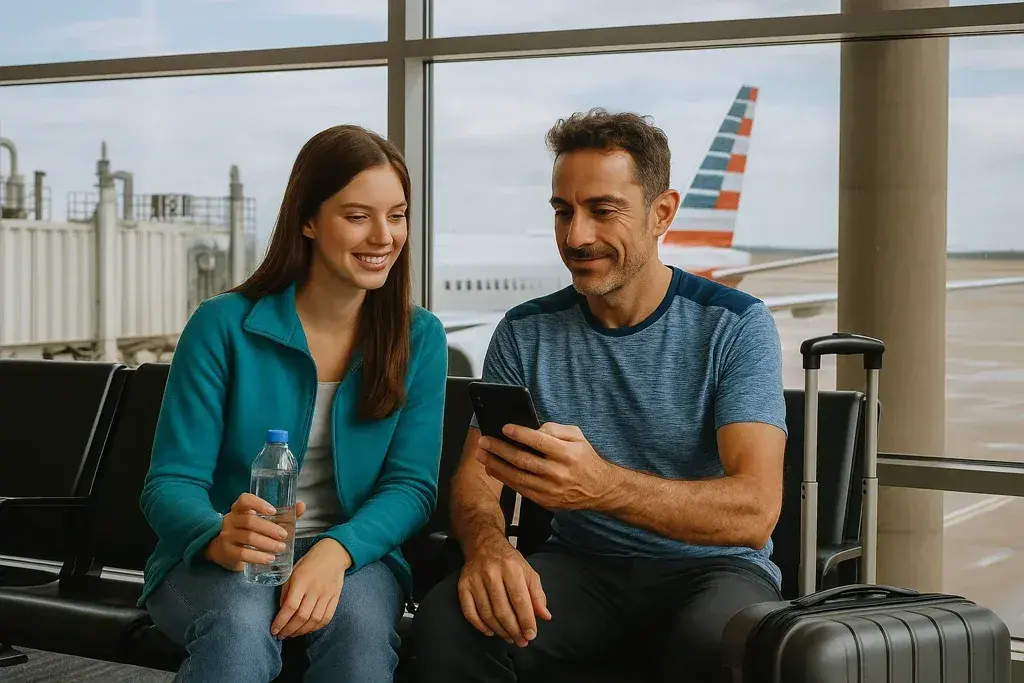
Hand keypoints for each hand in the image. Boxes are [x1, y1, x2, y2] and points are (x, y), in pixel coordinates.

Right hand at [204, 494, 306, 571]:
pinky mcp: (227, 551)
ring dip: (267, 543)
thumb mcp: (263, 521)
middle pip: (249, 520)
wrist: (226, 551)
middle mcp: (231, 519)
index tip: (273, 511)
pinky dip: (258, 557)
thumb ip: (283, 514)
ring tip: (280, 548)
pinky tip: (269, 559)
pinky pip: (242, 553)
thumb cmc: (250, 531)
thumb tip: (301, 506)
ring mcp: (227, 535)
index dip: (258, 503)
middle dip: (269, 528)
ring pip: (248, 537)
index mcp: (240, 508)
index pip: (244, 500)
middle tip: (284, 535)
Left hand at [271, 538, 352, 638]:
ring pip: (314, 620)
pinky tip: (307, 630)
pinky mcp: (335, 597)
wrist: (334, 553)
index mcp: (301, 580)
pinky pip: (326, 617)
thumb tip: (281, 611)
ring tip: (292, 634)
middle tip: (281, 636)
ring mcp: (327, 594)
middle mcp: (315, 588)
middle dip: (289, 630)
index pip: (290, 606)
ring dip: (301, 631)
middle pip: (302, 616)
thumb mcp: (293, 571)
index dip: (281, 621)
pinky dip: (316, 627)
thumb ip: (287, 591)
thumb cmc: (309, 562)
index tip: (274, 630)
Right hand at [458, 532, 549, 647]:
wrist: (483, 544)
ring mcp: (475, 580)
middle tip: (521, 641)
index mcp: (511, 568)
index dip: (526, 620)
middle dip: (514, 630)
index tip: (531, 635)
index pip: (519, 600)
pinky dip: (480, 625)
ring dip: (499, 630)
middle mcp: (491, 573)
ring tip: (509, 637)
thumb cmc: (509, 561)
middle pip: (502, 610)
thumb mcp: (528, 572)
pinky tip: (490, 631)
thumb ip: (537, 594)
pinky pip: (469, 612)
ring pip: (487, 613)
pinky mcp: (463, 585)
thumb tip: (545, 616)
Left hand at [477, 423, 617, 511]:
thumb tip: (534, 428)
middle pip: (523, 460)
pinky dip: (505, 479)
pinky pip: (521, 490)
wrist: (600, 489)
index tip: (504, 428)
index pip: (539, 441)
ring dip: (497, 466)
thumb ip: (556, 429)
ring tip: (483, 456)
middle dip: (500, 450)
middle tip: (484, 442)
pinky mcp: (546, 501)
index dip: (520, 434)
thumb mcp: (578, 437)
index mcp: (568, 454)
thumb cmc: (585, 459)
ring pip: (518, 477)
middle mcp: (558, 473)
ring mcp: (551, 490)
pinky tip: (494, 470)